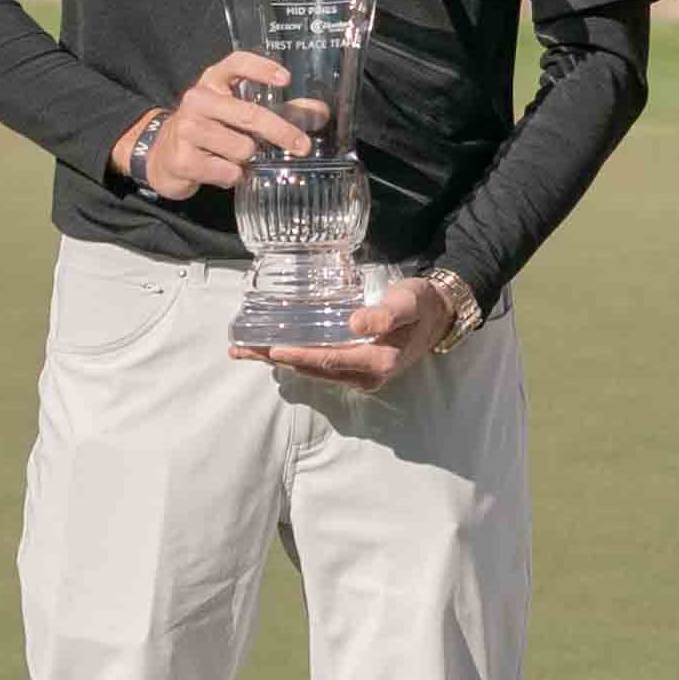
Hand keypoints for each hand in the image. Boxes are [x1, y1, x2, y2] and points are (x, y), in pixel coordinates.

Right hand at [134, 50, 320, 203]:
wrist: (162, 156)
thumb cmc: (211, 130)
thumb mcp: (239, 112)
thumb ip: (281, 110)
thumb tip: (321, 113)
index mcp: (213, 81)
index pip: (236, 63)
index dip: (261, 68)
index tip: (286, 79)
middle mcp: (197, 99)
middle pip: (250, 115)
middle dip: (282, 132)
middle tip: (302, 146)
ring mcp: (187, 129)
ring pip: (242, 148)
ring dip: (249, 160)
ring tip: (236, 158)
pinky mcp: (183, 159)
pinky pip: (228, 172)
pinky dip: (234, 177)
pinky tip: (222, 171)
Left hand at [261, 269, 476, 395]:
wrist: (438, 315)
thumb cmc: (421, 305)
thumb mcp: (407, 303)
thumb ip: (384, 314)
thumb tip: (354, 325)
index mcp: (377, 363)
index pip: (328, 360)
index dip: (298, 355)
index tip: (270, 349)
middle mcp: (365, 377)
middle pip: (313, 370)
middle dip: (275, 360)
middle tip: (240, 350)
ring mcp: (359, 376)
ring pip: (312, 371)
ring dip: (279, 361)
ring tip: (247, 351)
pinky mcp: (355, 369)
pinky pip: (320, 367)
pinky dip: (294, 358)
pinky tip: (275, 349)